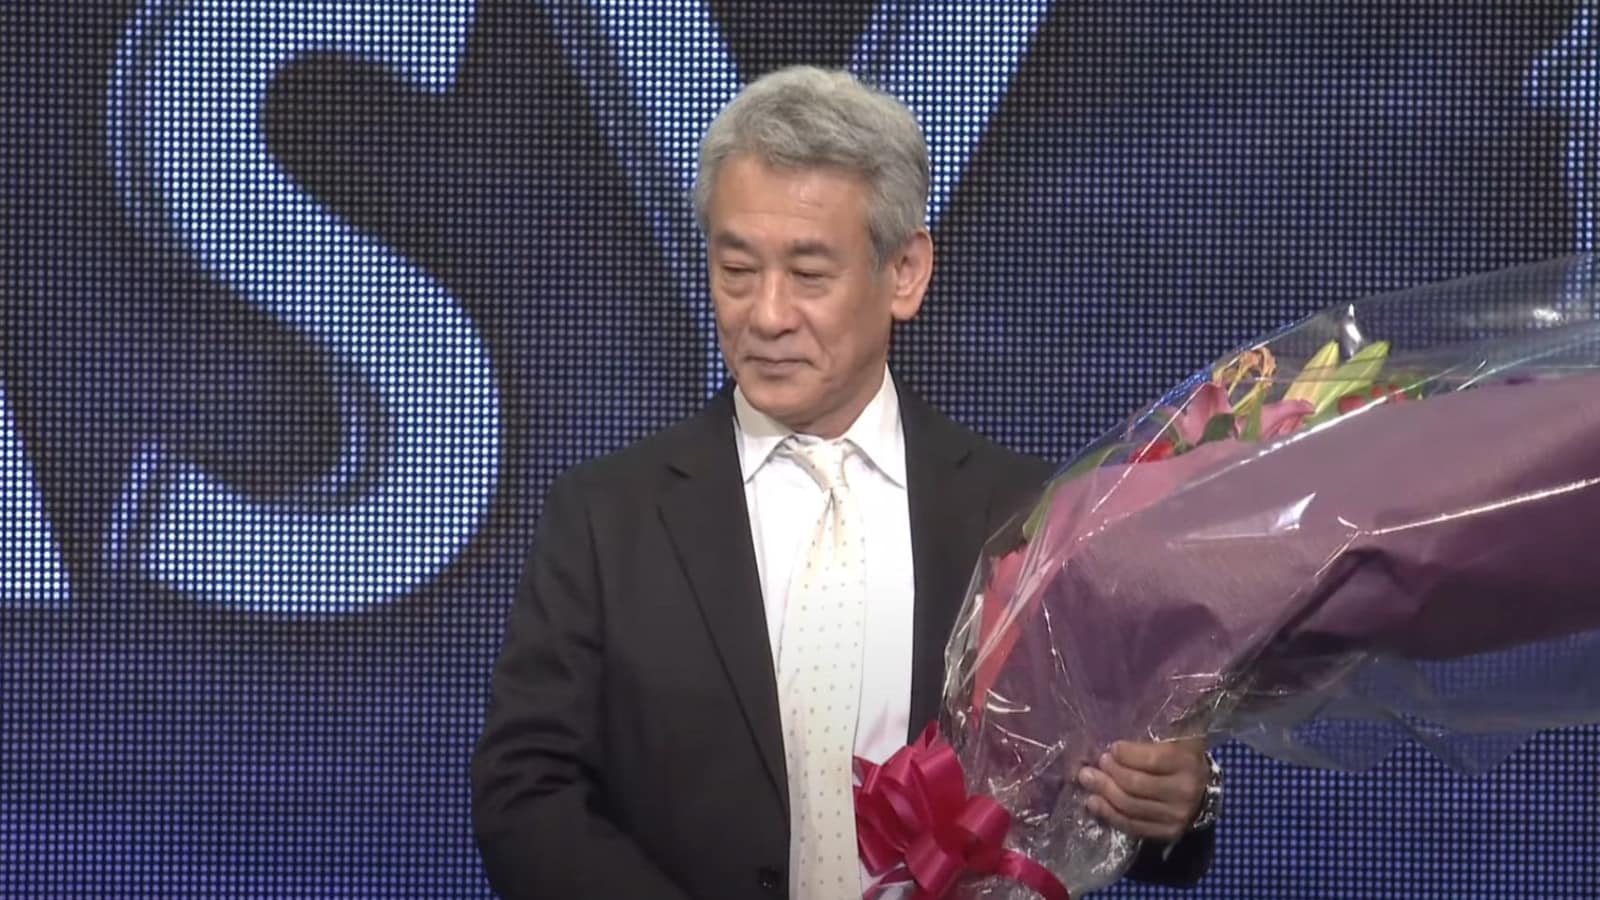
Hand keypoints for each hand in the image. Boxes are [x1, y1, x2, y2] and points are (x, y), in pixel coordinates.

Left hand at [1076, 738, 1207, 841]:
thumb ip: (1152, 734)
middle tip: (1090, 767)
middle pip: (1135, 785)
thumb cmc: (1182, 756)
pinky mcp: (1168, 833)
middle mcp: (1184, 791)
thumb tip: (1116, 732)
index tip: (1111, 749)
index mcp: (1187, 761)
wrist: (1204, 790)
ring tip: (1087, 781)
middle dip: (1108, 774)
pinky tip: (1094, 803)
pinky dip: (1109, 815)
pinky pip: (1133, 826)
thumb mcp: (1176, 738)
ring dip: (1103, 793)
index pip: (1151, 760)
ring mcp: (1177, 815)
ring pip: (1130, 807)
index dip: (1126, 755)